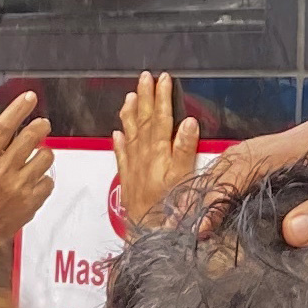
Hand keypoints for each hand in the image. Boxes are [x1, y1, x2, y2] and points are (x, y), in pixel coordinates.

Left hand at [114, 72, 200, 236]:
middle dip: (145, 96)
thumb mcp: (183, 176)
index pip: (160, 117)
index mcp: (158, 150)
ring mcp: (133, 165)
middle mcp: (143, 154)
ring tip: (130, 96)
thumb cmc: (168, 206)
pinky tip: (117, 133)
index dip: (162, 96)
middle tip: (145, 77)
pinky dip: (119, 141)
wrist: (148, 230)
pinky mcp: (128, 177)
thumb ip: (185, 148)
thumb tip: (190, 123)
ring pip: (130, 132)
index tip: (163, 79)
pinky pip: (121, 153)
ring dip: (130, 112)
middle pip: (144, 119)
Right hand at [200, 120, 307, 246]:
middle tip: (184, 231)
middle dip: (210, 191)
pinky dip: (250, 197)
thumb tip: (288, 232)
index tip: (200, 229)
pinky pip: (275, 178)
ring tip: (202, 231)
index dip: (219, 193)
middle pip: (243, 160)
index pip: (249, 160)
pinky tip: (244, 225)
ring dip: (227, 194)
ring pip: (256, 168)